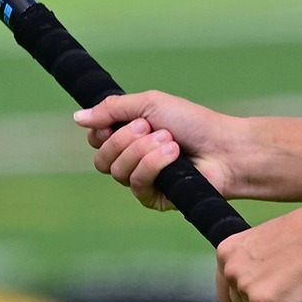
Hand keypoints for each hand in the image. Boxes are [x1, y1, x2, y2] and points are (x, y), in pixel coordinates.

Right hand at [73, 91, 247, 208]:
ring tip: (170, 140)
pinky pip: (136, 184)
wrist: (224, 147)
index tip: (127, 119)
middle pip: (101, 158)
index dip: (104, 129)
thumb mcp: (150, 103)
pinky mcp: (154, 198)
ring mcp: (142, 180)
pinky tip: (173, 156)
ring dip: (143, 150)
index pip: (96, 138)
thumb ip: (112, 109)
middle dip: (124, 139)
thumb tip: (77, 117)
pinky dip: (153, 165)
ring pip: (117, 171)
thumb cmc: (193, 122)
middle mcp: (131, 159)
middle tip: (149, 126)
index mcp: (128, 136)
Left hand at [215, 197, 301, 301]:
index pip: (228, 292)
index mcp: (228, 250)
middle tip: (290, 296)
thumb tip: (260, 283)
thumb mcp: (270, 239)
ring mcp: (248, 287)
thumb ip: (256, 259)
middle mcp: (232, 269)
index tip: (269, 294)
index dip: (250, 298)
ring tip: (297, 301)